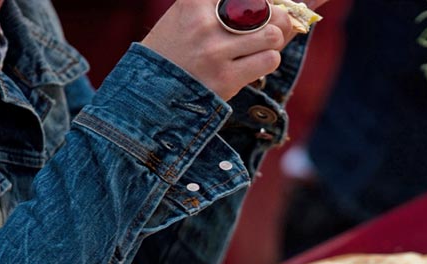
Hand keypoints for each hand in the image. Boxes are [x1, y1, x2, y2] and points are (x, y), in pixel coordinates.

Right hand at [143, 0, 324, 100]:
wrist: (150, 92)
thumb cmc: (175, 50)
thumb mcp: (187, 14)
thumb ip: (222, 5)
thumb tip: (276, 5)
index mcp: (195, 1)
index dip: (264, 2)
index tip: (261, 10)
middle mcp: (204, 23)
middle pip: (267, 10)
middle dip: (275, 20)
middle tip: (267, 30)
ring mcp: (215, 51)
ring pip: (272, 35)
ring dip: (272, 44)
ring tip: (258, 49)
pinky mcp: (226, 78)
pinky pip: (269, 60)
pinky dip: (267, 61)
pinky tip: (253, 64)